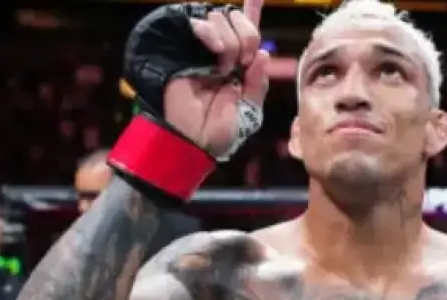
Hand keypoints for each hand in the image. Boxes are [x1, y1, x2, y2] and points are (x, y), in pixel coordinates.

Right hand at [124, 1, 269, 160]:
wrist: (191, 140)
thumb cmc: (219, 133)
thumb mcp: (249, 111)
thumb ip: (258, 84)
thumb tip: (263, 53)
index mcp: (238, 66)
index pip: (246, 34)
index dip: (251, 12)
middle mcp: (220, 54)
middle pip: (237, 20)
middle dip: (247, 37)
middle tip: (242, 63)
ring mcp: (201, 49)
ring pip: (221, 18)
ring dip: (230, 41)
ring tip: (223, 69)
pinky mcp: (182, 47)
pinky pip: (200, 23)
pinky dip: (213, 34)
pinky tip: (215, 55)